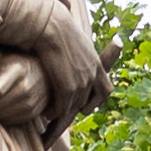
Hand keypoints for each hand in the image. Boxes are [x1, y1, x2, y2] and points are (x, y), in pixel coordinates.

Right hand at [25, 0, 105, 127]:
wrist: (52, 25)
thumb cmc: (58, 27)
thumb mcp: (73, 40)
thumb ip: (76, 51)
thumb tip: (73, 51)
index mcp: (96, 64)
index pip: (105, 89)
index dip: (96, 100)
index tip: (86, 108)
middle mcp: (93, 75)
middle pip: (88, 103)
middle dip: (74, 114)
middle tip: (60, 125)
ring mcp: (82, 82)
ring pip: (74, 108)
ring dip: (61, 117)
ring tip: (49, 121)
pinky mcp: (68, 87)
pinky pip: (62, 107)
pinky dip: (54, 113)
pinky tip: (45, 114)